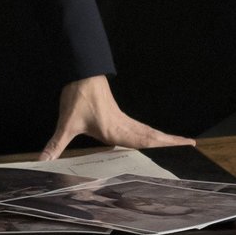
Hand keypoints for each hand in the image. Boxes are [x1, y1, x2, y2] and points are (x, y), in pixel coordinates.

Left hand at [38, 75, 193, 160]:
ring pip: (148, 131)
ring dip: (163, 137)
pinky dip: (151, 134)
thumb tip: (42, 160)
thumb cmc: (77, 97)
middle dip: (172, 142)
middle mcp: (124, 126)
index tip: (184, 146)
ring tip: (181, 143)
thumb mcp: (66, 123)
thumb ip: (55, 144)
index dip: (165, 146)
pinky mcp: (119, 116)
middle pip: (153, 136)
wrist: (81, 74)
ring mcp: (123, 121)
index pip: (146, 141)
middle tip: (193, 145)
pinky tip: (152, 139)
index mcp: (116, 130)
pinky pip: (140, 128)